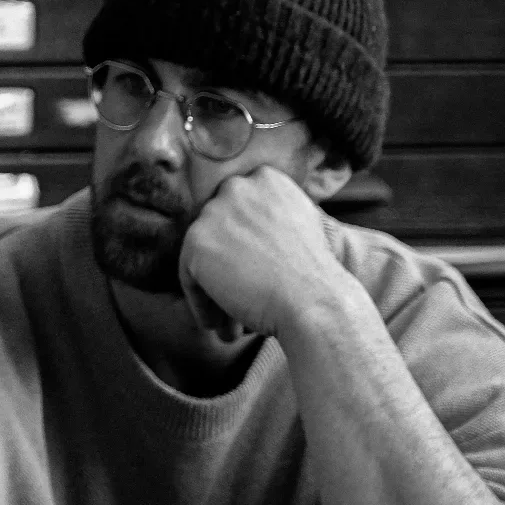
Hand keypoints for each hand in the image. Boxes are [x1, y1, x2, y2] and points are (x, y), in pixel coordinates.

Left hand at [176, 166, 351, 339]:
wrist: (313, 300)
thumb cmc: (315, 276)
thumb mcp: (302, 227)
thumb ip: (271, 217)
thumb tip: (244, 238)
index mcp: (266, 178)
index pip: (238, 211)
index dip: (242, 248)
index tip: (253, 274)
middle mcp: (237, 186)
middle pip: (218, 233)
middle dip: (227, 269)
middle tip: (239, 301)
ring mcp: (213, 213)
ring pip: (202, 257)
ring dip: (213, 290)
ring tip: (228, 323)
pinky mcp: (195, 242)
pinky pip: (189, 278)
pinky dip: (201, 304)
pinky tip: (217, 325)